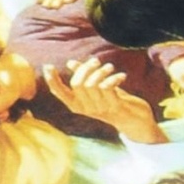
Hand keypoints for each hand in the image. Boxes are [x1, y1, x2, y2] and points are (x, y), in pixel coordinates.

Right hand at [48, 58, 164, 142]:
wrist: (135, 121)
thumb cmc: (114, 102)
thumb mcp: (97, 90)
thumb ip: (84, 77)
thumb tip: (70, 63)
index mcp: (78, 105)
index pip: (59, 93)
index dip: (52, 80)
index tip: (48, 66)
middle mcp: (86, 109)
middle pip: (77, 83)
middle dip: (85, 68)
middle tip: (96, 62)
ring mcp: (100, 109)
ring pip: (91, 83)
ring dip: (101, 71)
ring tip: (110, 68)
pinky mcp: (114, 107)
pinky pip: (107, 87)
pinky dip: (113, 78)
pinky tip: (122, 76)